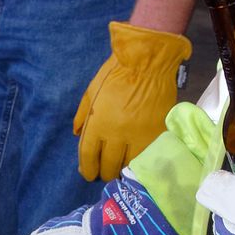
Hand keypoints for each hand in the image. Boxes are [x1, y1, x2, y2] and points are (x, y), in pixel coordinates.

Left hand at [73, 22, 191, 182]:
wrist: (148, 61)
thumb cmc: (116, 73)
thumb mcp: (91, 91)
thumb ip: (83, 115)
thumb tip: (77, 133)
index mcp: (98, 124)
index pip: (89, 156)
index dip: (87, 169)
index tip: (88, 173)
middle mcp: (117, 134)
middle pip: (108, 166)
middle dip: (104, 172)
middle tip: (104, 172)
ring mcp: (139, 135)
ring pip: (128, 164)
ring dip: (122, 168)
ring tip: (120, 168)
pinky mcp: (156, 133)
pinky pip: (146, 155)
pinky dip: (139, 160)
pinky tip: (136, 159)